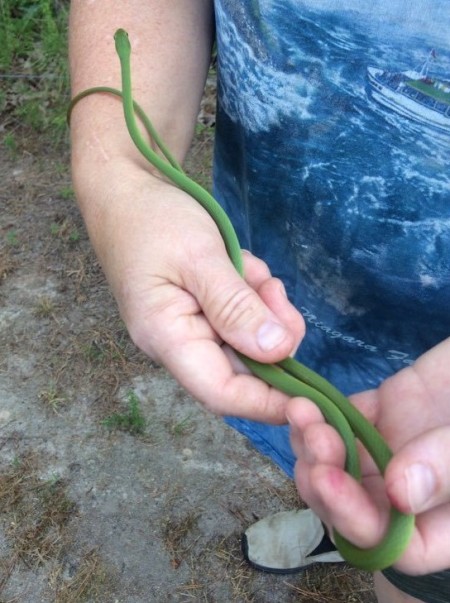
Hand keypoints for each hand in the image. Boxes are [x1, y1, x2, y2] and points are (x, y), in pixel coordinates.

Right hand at [81, 165, 304, 421]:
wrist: (127, 192)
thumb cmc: (153, 221)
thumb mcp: (198, 257)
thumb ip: (236, 305)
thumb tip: (277, 351)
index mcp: (167, 338)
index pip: (222, 393)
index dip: (268, 403)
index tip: (312, 399)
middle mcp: (178, 344)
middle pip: (242, 368)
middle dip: (272, 334)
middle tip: (275, 292)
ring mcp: (190, 328)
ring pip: (247, 341)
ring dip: (262, 307)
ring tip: (251, 270)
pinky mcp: (202, 311)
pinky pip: (241, 317)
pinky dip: (253, 294)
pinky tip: (242, 266)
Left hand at [286, 337, 449, 574]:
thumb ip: (449, 468)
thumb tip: (401, 494)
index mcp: (445, 520)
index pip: (393, 543)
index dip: (355, 520)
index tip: (328, 480)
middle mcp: (411, 492)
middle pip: (352, 503)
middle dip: (323, 476)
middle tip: (313, 440)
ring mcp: (393, 451)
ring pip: (339, 461)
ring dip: (313, 442)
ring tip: (302, 412)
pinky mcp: (382, 413)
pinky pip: (344, 419)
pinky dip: (322, 411)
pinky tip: (307, 397)